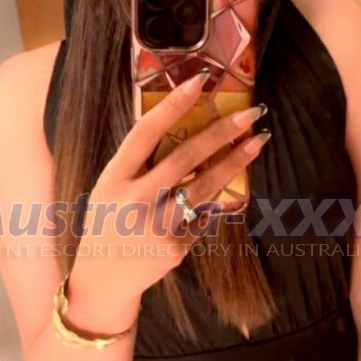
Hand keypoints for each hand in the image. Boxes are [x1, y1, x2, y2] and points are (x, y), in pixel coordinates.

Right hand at [72, 70, 269, 302]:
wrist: (102, 278)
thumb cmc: (109, 223)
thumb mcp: (110, 187)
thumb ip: (138, 163)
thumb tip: (184, 128)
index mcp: (114, 177)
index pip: (145, 133)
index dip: (172, 105)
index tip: (200, 82)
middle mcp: (135, 199)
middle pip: (185, 157)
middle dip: (221, 132)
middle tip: (250, 114)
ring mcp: (157, 225)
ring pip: (205, 186)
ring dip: (235, 161)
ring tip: (257, 142)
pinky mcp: (176, 246)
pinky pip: (204, 216)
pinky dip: (218, 200)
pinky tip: (232, 187)